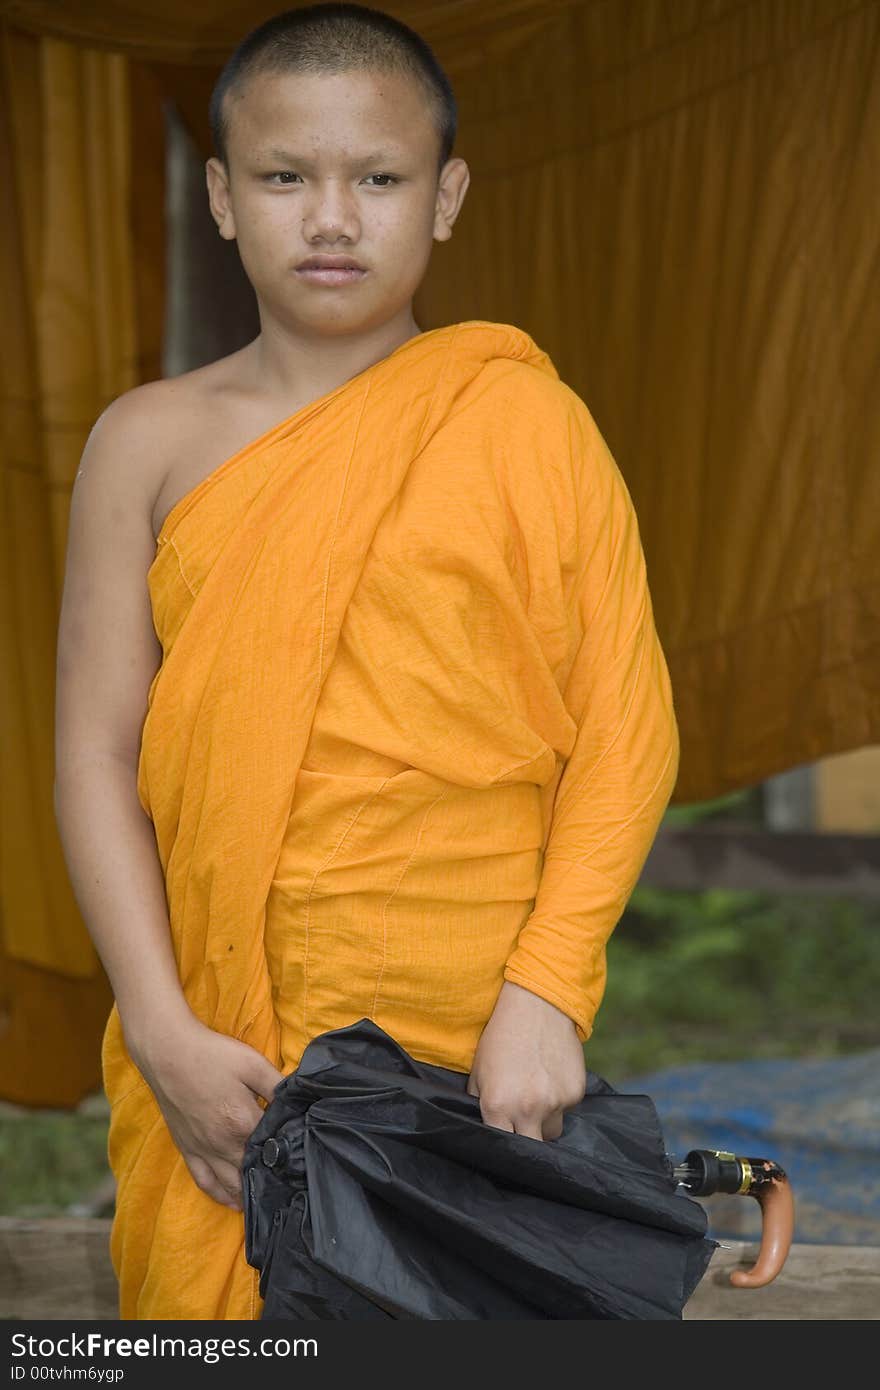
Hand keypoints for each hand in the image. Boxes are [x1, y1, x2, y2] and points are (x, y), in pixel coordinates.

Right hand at [130, 1014, 284, 1210]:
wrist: (168, 1053)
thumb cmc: (212, 1055)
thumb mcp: (253, 1064)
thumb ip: (277, 1085)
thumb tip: (297, 1104)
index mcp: (243, 1123)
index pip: (273, 1147)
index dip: (289, 1151)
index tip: (302, 1155)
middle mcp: (222, 1144)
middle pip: (253, 1172)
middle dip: (271, 1178)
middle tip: (291, 1181)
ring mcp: (203, 1150)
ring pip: (230, 1185)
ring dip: (248, 1194)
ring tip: (266, 1198)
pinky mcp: (187, 1149)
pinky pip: (205, 1182)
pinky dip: (220, 1195)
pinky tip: (232, 1202)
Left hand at [466, 981, 585, 1139]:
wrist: (537, 1005)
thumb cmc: (501, 1036)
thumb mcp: (478, 1071)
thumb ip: (480, 1104)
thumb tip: (486, 1128)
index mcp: (497, 1105)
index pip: (501, 1146)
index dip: (501, 1145)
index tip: (503, 1140)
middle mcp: (527, 1108)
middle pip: (531, 1148)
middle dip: (526, 1142)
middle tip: (521, 1126)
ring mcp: (555, 1101)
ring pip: (551, 1131)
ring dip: (544, 1121)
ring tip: (537, 1093)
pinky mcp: (576, 1092)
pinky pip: (567, 1109)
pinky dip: (559, 1099)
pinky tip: (551, 1076)